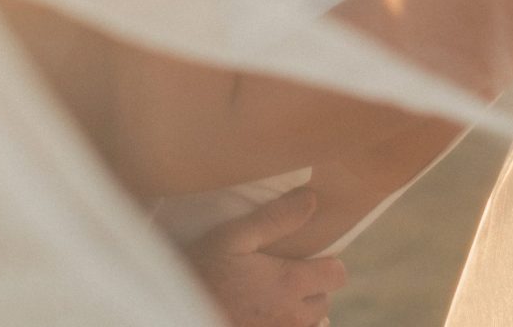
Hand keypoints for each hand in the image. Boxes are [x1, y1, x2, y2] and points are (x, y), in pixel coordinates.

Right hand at [185, 187, 345, 326]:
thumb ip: (276, 218)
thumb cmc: (203, 271)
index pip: (337, 275)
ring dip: (299, 311)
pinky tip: (264, 314)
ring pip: (310, 324)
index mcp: (290, 284)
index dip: (326, 262)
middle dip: (311, 286)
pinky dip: (285, 325)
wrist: (175, 311)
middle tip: (283, 272)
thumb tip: (311, 199)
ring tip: (272, 296)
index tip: (307, 255)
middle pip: (324, 301)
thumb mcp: (234, 236)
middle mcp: (292, 318)